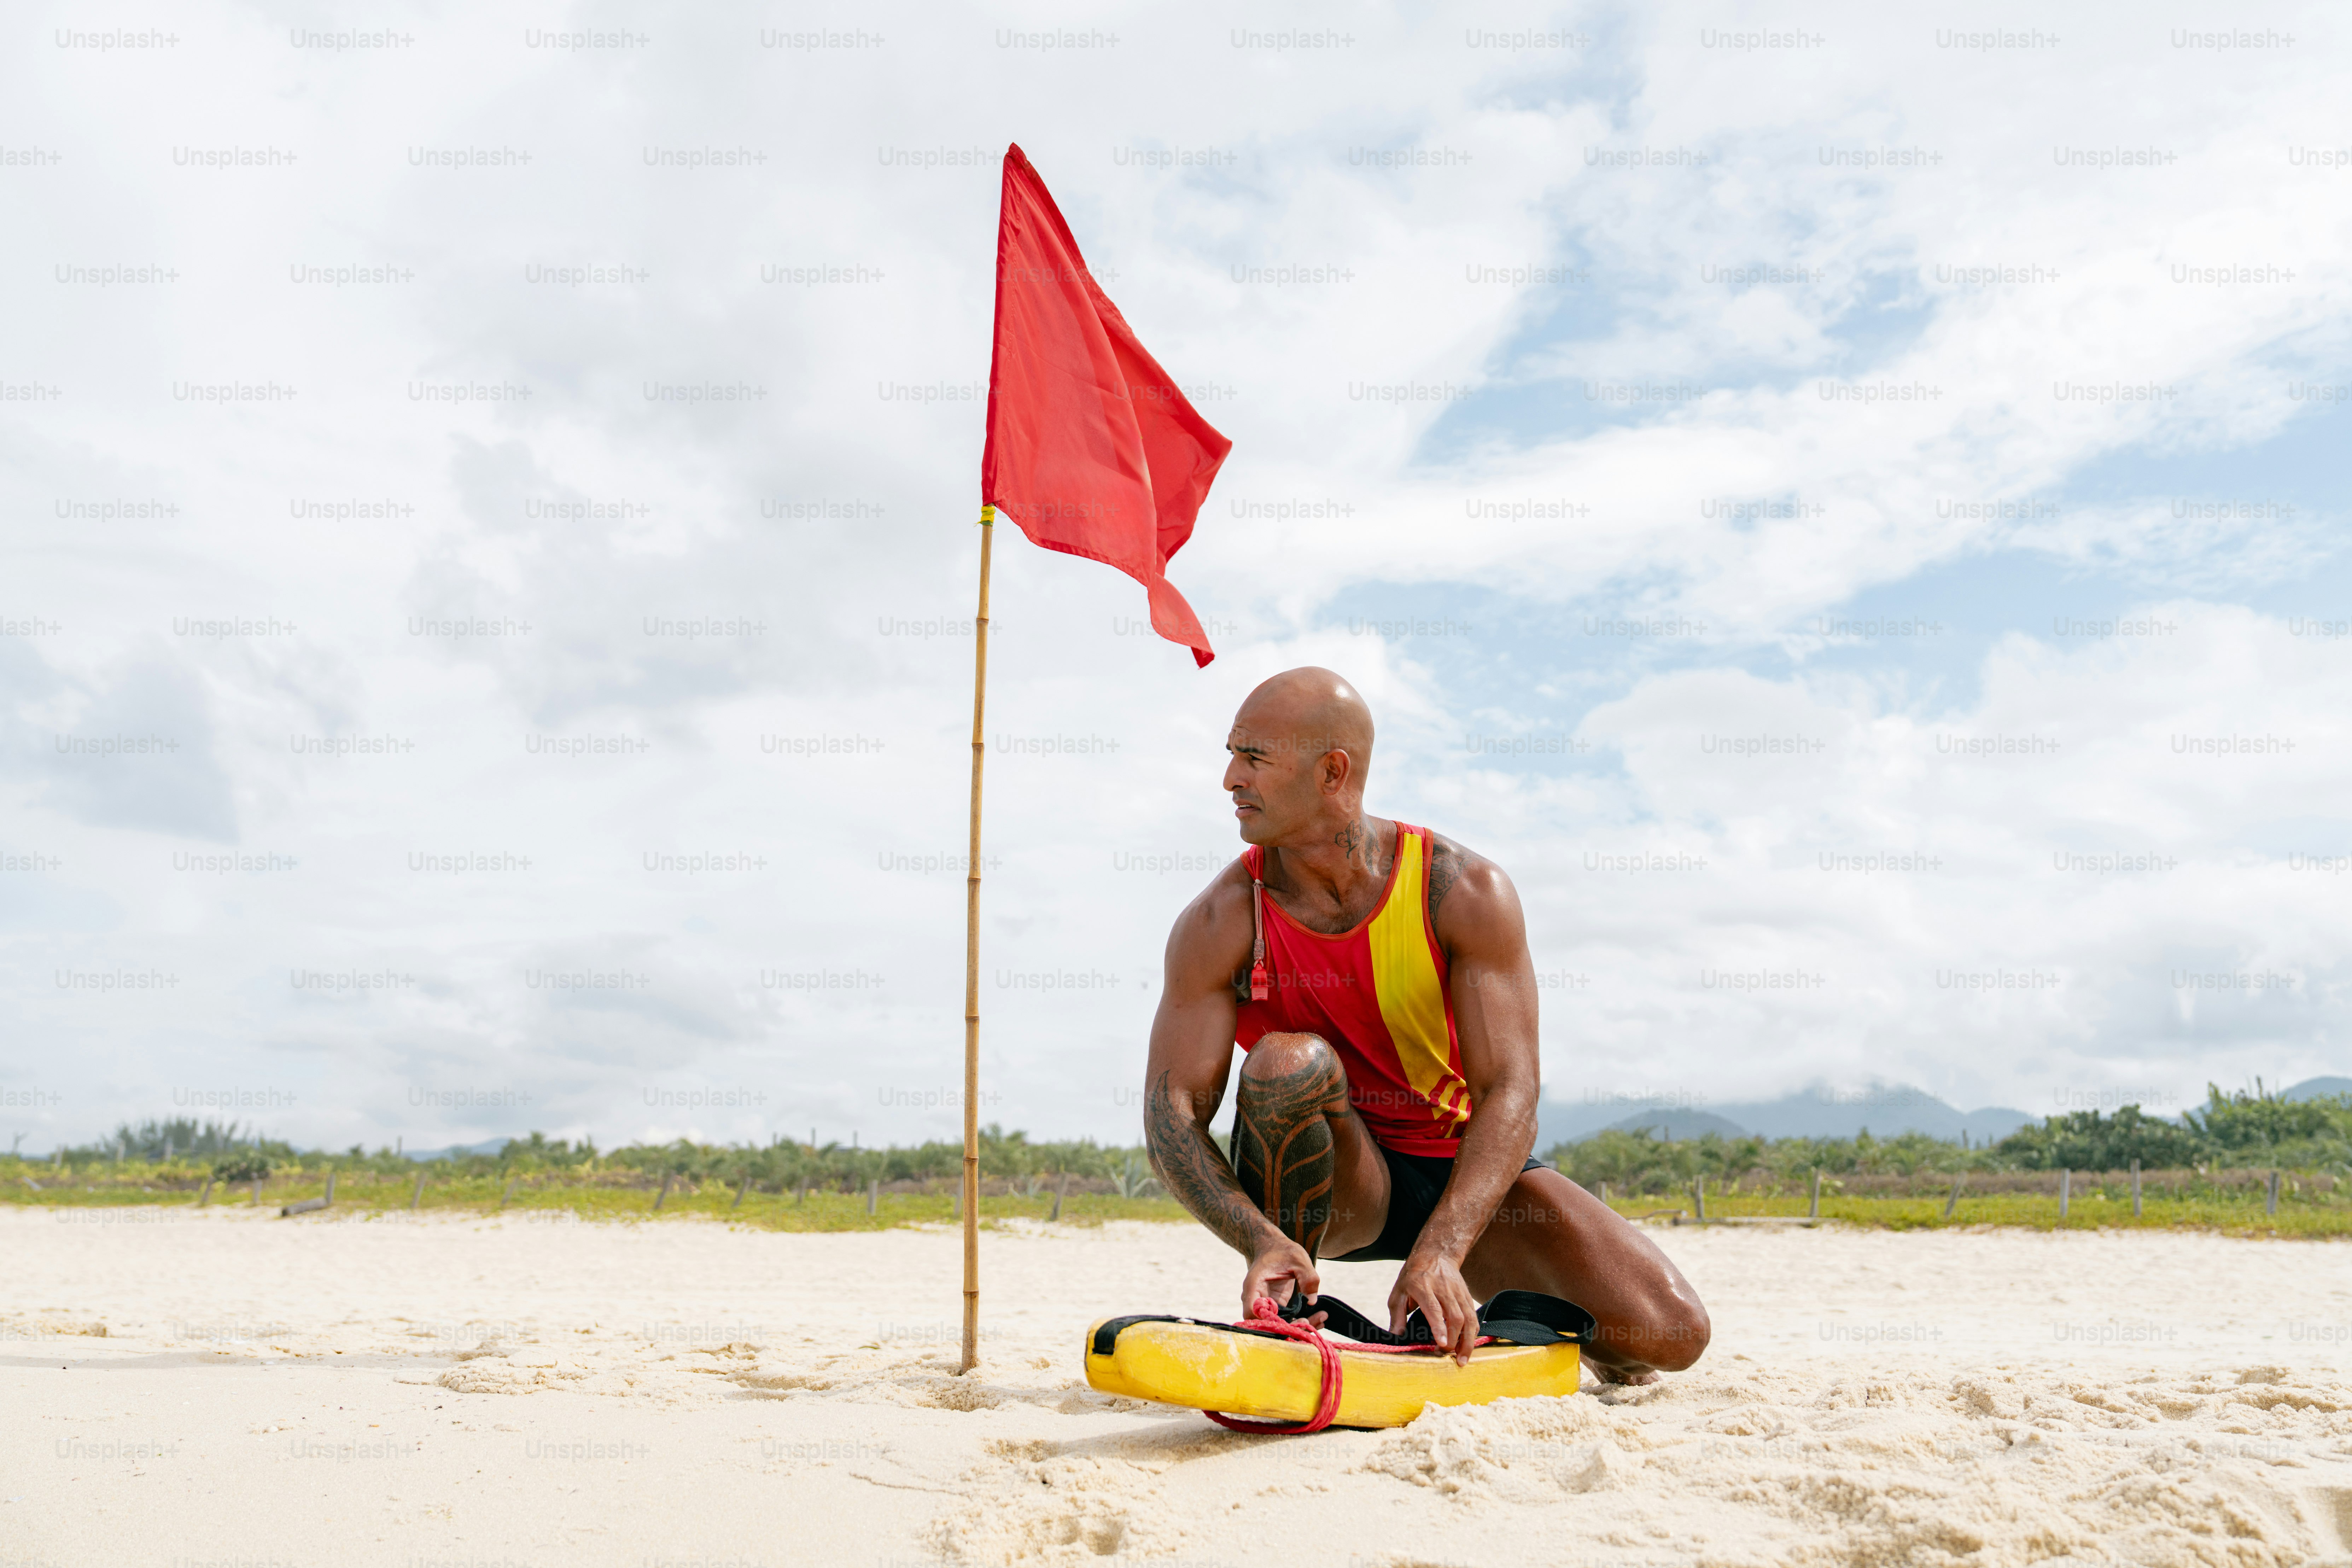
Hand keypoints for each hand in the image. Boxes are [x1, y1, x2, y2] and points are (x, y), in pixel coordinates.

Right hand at [1241, 1236, 1324, 1325]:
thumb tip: (1312, 1301)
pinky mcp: (1277, 1306)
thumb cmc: (1283, 1250)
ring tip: (1322, 1318)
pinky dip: (1301, 1322)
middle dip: (1288, 1328)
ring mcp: (1267, 1304)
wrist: (1275, 1246)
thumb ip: (1307, 1277)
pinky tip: (1320, 1319)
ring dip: (1298, 1327)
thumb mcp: (1298, 1258)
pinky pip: (1286, 1319)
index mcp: (1254, 1286)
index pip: (1253, 1312)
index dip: (1269, 1320)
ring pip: (1277, 1325)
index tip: (1291, 1318)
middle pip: (1266, 1323)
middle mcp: (1256, 1299)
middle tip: (1308, 1323)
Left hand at [1390, 1248, 1478, 1364]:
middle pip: (1455, 1317)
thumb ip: (1397, 1316)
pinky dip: (1473, 1334)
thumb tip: (1395, 1338)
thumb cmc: (1413, 1276)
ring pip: (1468, 1318)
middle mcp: (1443, 1289)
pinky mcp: (1467, 1296)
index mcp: (1422, 1287)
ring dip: (1467, 1341)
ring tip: (1462, 1359)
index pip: (1434, 1308)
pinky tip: (1467, 1347)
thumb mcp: (1398, 1293)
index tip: (1441, 1343)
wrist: (1436, 1254)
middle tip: (1444, 1355)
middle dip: (1453, 1340)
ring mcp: (1458, 1293)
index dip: (1439, 1326)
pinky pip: (1473, 1317)